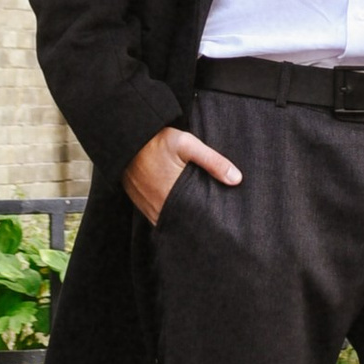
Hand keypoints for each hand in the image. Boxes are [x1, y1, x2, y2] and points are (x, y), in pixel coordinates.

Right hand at [124, 127, 244, 225]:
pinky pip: (157, 217)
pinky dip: (169, 215)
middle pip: (182, 224)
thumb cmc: (157, 141)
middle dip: (196, 223)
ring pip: (170, 222)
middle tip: (212, 222)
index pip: (194, 220)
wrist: (126, 139)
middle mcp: (158, 207)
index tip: (219, 223)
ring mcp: (147, 207)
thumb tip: (237, 179)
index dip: (207, 223)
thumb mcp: (187, 144)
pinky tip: (179, 208)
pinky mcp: (139, 204)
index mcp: (172, 196)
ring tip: (197, 216)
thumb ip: (213, 161)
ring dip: (182, 220)